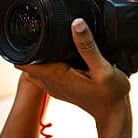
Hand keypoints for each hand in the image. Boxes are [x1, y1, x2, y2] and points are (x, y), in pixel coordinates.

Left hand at [17, 19, 131, 124]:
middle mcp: (50, 82)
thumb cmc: (110, 94)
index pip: (23, 62)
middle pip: (28, 61)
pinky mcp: (61, 86)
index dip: (23, 46)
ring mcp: (54, 86)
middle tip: (45, 31)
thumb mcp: (103, 69)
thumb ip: (88, 47)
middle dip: (31, 45)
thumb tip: (76, 23)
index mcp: (56, 76)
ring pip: (36, 66)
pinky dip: (49, 60)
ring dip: (39, 53)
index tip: (32, 32)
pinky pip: (46, 70)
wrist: (114, 114)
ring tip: (53, 40)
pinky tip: (63, 54)